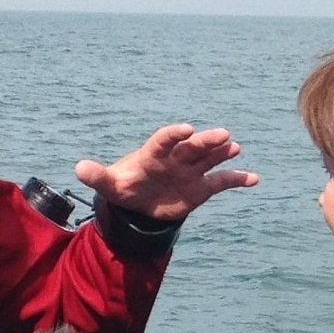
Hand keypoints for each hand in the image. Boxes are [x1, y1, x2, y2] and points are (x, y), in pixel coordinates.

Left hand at [75, 124, 259, 222]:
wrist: (141, 203)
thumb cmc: (126, 186)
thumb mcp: (109, 184)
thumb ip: (97, 176)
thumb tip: (78, 168)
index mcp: (154, 153)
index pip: (164, 139)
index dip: (174, 134)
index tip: (186, 129)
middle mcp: (176, 158)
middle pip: (193, 147)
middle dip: (206, 140)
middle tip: (222, 134)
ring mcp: (191, 171)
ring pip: (209, 159)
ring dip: (222, 153)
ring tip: (235, 148)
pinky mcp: (202, 187)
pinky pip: (222, 182)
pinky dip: (238, 179)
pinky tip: (254, 179)